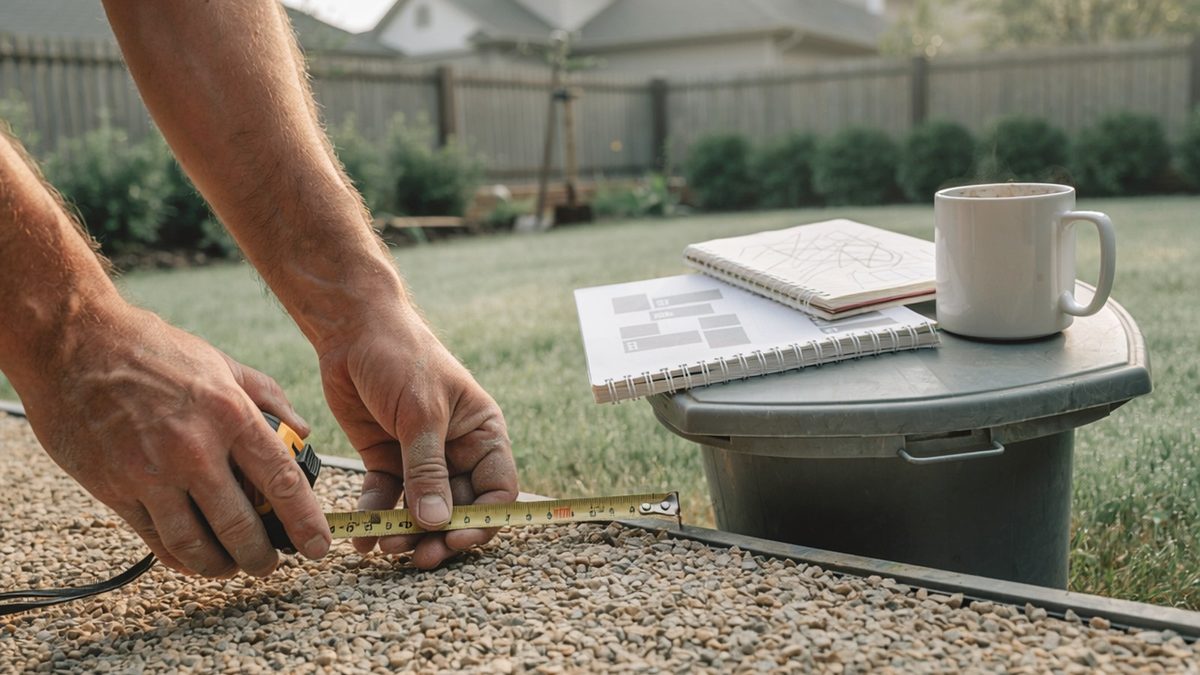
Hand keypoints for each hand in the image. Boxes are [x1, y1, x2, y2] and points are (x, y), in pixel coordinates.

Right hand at [18, 302, 330, 577]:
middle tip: (270, 564)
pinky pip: (155, 539)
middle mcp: (193, 449)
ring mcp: (150, 473)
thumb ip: (268, 397)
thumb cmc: (152, 350)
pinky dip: (180, 557)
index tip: (318, 546)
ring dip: (221, 566)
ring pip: (196, 544)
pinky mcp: (114, 489)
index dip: (305, 521)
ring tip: (233, 567)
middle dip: (262, 556)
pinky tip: (194, 559)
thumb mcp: (221, 362)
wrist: (73, 344)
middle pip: (240, 526)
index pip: (281, 480)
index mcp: (228, 414)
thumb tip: (302, 433)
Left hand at [317, 303, 517, 568]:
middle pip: (458, 507)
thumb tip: (437, 522)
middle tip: (418, 557)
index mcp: (481, 433)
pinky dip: (376, 516)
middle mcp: (456, 449)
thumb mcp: (420, 413)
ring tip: (385, 545)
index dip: (481, 520)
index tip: (455, 539)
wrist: (352, 329)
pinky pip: (386, 497)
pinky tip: (363, 534)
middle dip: (439, 534)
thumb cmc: (402, 357)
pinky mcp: (385, 458)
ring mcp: (419, 456)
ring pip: (421, 509)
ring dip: (406, 532)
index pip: (496, 490)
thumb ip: (427, 470)